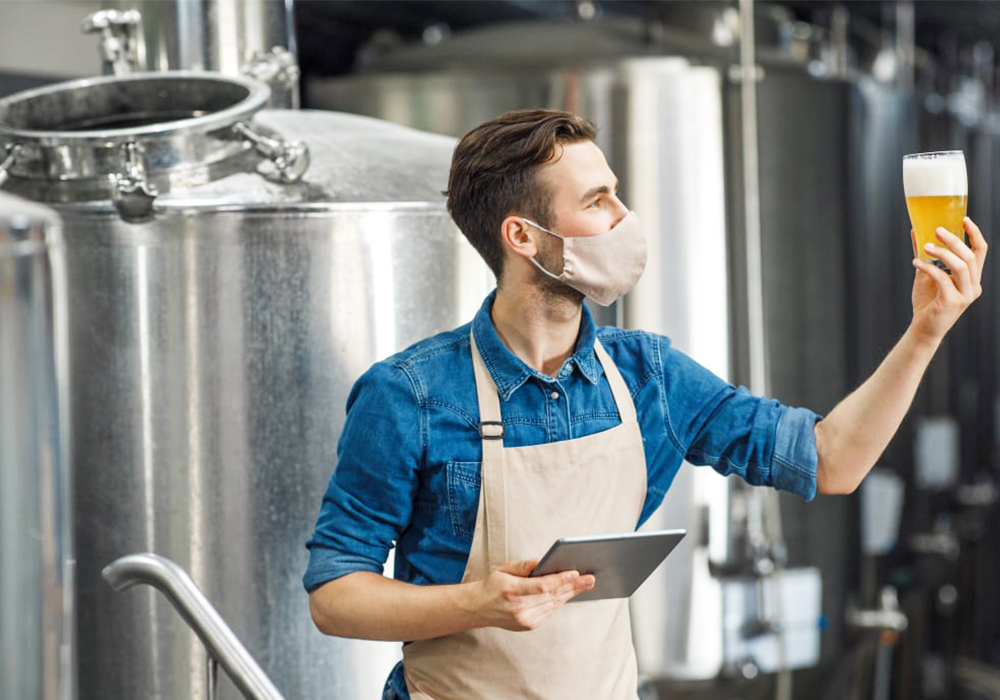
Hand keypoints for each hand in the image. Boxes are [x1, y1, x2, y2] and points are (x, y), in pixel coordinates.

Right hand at [470, 559, 594, 631]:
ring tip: (586, 584)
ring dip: (570, 593)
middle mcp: (519, 608)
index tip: (575, 573)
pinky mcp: (529, 625)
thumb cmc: (492, 586)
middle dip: (573, 586)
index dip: (559, 579)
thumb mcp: (503, 570)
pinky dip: (560, 601)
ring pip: (553, 604)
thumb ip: (521, 567)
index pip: (541, 586)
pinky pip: (549, 611)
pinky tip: (570, 592)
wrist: (479, 609)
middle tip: (590, 578)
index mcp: (512, 591)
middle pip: (552, 596)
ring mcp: (525, 620)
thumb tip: (539, 562)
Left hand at [909, 217, 987, 345]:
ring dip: (942, 253)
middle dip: (954, 240)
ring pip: (961, 266)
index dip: (974, 233)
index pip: (980, 251)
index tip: (964, 219)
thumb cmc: (927, 301)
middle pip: (970, 255)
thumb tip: (915, 231)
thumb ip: (925, 254)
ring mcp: (965, 295)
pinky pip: (943, 279)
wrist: (923, 328)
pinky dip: (929, 268)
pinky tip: (916, 262)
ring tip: (925, 246)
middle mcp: (973, 285)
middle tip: (937, 229)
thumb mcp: (926, 273)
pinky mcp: (953, 302)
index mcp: (972, 277)